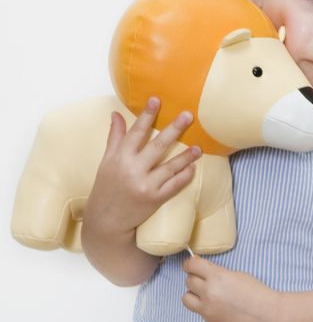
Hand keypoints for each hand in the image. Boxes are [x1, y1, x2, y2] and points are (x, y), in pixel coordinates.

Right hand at [85, 97, 201, 234]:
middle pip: (158, 146)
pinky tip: (193, 168)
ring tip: (198, 147)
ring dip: (186, 156)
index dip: (147, 115)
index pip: (136, 132)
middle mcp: (133, 169)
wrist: (106, 221)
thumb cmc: (106, 187)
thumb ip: (115, 137)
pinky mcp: (154, 199)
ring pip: (170, 167)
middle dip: (174, 129)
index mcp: (120, 157)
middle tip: (188, 115)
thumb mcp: (106, 161)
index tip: (157, 99)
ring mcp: (145, 185)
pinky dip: (184, 177)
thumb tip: (115, 114)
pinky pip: (173, 186)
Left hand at [182, 256, 279, 321]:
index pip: (192, 265)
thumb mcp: (236, 275)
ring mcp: (208, 310)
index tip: (191, 263)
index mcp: (217, 277)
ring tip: (204, 292)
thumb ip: (217, 272)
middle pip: (188, 280)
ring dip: (193, 293)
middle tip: (202, 276)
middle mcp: (209, 293)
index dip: (190, 263)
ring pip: (186, 298)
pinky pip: (198, 311)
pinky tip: (215, 304)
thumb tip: (205, 272)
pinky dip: (203, 306)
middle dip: (194, 276)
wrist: (268, 317)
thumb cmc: (257, 293)